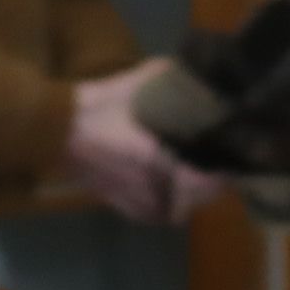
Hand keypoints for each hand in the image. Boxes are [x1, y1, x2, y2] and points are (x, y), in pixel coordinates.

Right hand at [63, 62, 222, 224]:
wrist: (57, 128)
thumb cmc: (98, 105)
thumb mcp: (139, 81)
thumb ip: (172, 78)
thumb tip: (198, 73)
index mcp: (156, 158)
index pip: (201, 180)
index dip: (221, 174)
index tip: (232, 160)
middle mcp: (148, 185)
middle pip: (193, 200)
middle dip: (210, 187)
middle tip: (219, 168)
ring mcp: (132, 197)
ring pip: (174, 212)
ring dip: (188, 202)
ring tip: (198, 186)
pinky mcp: (117, 203)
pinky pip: (150, 216)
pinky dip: (164, 211)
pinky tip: (169, 201)